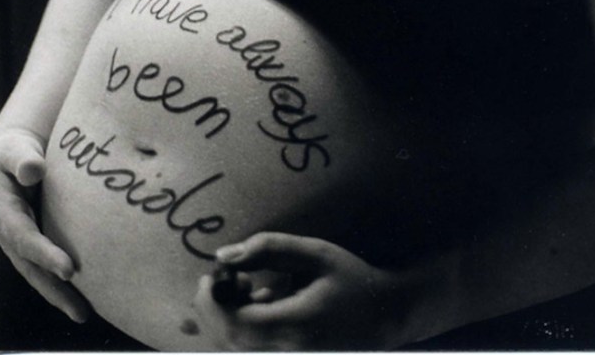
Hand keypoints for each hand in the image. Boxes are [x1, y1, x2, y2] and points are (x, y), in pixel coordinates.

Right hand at [0, 127, 89, 322]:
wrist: (9, 159)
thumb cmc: (14, 152)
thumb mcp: (14, 150)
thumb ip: (22, 159)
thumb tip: (34, 170)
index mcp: (3, 213)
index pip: (24, 238)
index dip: (44, 254)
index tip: (69, 269)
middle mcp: (9, 234)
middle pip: (31, 268)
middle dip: (54, 290)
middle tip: (81, 310)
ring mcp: (19, 242)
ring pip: (37, 273)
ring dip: (59, 294)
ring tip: (84, 313)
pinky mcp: (31, 242)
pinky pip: (44, 266)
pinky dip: (60, 282)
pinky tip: (84, 295)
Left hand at [192, 232, 407, 350]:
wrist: (384, 316)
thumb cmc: (350, 280)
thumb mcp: (314, 254)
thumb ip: (268, 249)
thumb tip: (223, 256)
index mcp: (296, 326)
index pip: (235, 325)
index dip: (212, 303)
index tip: (210, 275)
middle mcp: (288, 353)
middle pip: (229, 341)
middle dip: (213, 309)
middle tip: (221, 277)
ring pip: (237, 348)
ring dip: (227, 318)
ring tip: (246, 285)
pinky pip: (251, 350)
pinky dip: (241, 327)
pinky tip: (259, 301)